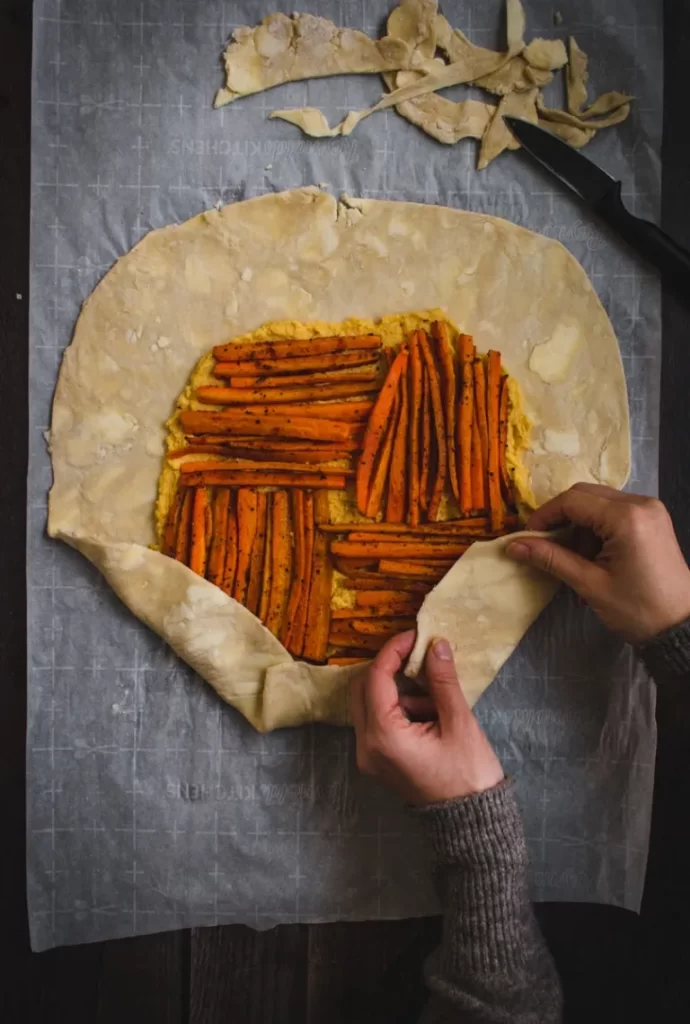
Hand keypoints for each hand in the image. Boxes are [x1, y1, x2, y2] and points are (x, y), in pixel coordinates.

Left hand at [350, 631, 503, 806]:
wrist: (471, 825)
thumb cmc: (468, 776)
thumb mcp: (459, 723)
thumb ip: (442, 681)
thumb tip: (435, 644)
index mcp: (383, 737)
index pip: (376, 679)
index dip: (393, 651)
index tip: (414, 635)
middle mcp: (366, 747)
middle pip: (363, 689)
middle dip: (391, 669)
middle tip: (421, 658)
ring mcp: (369, 756)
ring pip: (371, 704)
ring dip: (399, 691)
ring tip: (437, 701)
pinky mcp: (378, 761)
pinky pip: (379, 722)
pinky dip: (399, 709)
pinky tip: (431, 715)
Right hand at [506, 483, 689, 644]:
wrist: (681, 627)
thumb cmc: (637, 609)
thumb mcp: (590, 584)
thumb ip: (551, 559)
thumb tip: (513, 546)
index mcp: (626, 517)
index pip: (572, 500)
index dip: (544, 516)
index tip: (527, 538)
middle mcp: (640, 503)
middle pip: (585, 494)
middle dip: (560, 518)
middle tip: (544, 545)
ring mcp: (649, 509)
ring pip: (598, 501)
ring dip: (578, 524)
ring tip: (572, 557)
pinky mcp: (652, 519)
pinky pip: (613, 511)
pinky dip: (595, 527)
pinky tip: (591, 554)